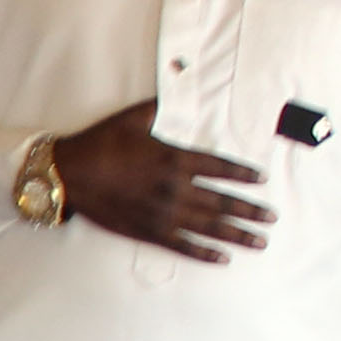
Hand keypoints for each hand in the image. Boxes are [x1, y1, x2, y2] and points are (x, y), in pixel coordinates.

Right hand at [49, 101, 268, 264]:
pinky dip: (204, 253)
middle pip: (222, 202)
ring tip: (260, 242)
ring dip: (237, 235)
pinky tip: (223, 258)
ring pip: (209, 227)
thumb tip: (178, 82)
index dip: (243, 174)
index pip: (219, 167)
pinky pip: (182, 245)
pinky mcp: (147, 231)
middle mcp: (174, 188)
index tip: (262, 181)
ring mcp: (162, 213)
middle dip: (250, 210)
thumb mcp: (132, 118)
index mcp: (174, 159)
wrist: (68, 174)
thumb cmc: (100, 143)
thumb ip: (160, 107)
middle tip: (272, 217)